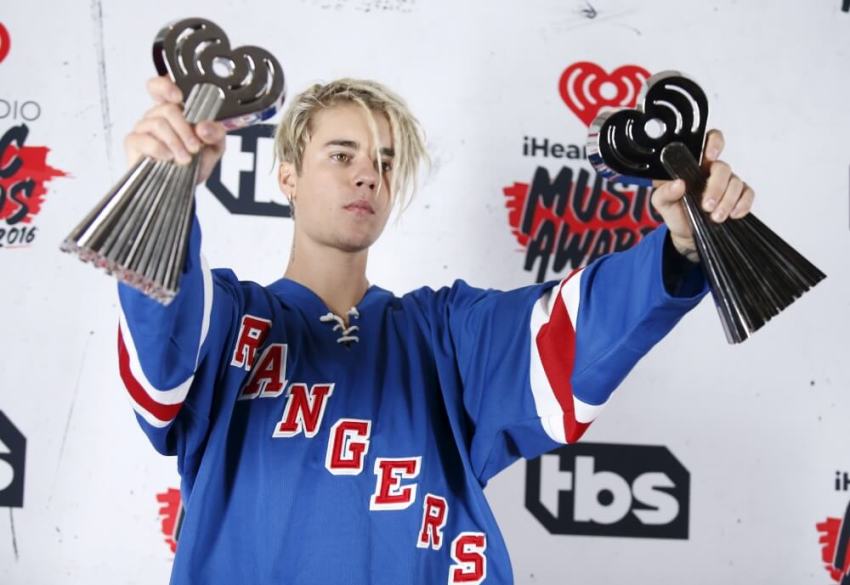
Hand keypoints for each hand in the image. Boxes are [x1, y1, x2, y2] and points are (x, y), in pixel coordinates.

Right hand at [123, 76, 225, 184]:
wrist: (182, 188)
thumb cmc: (195, 163)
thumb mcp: (214, 147)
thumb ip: (215, 134)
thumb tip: (204, 127)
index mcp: (176, 111)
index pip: (161, 87)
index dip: (166, 86)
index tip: (178, 96)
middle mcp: (158, 116)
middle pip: (167, 108)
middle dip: (185, 130)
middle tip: (195, 147)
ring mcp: (143, 128)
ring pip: (158, 123)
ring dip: (176, 143)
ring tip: (185, 159)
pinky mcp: (134, 142)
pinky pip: (144, 140)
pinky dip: (159, 149)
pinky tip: (167, 158)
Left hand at [650, 129, 755, 261]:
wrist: (686, 233)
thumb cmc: (675, 212)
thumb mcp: (661, 203)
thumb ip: (665, 193)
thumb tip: (678, 184)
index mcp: (693, 165)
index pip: (708, 141)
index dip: (713, 142)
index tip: (709, 157)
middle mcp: (711, 170)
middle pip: (723, 167)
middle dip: (717, 188)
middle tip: (707, 206)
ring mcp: (727, 182)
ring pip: (736, 182)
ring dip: (727, 201)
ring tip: (715, 217)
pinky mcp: (738, 195)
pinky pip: (748, 193)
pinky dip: (742, 204)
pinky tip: (733, 214)